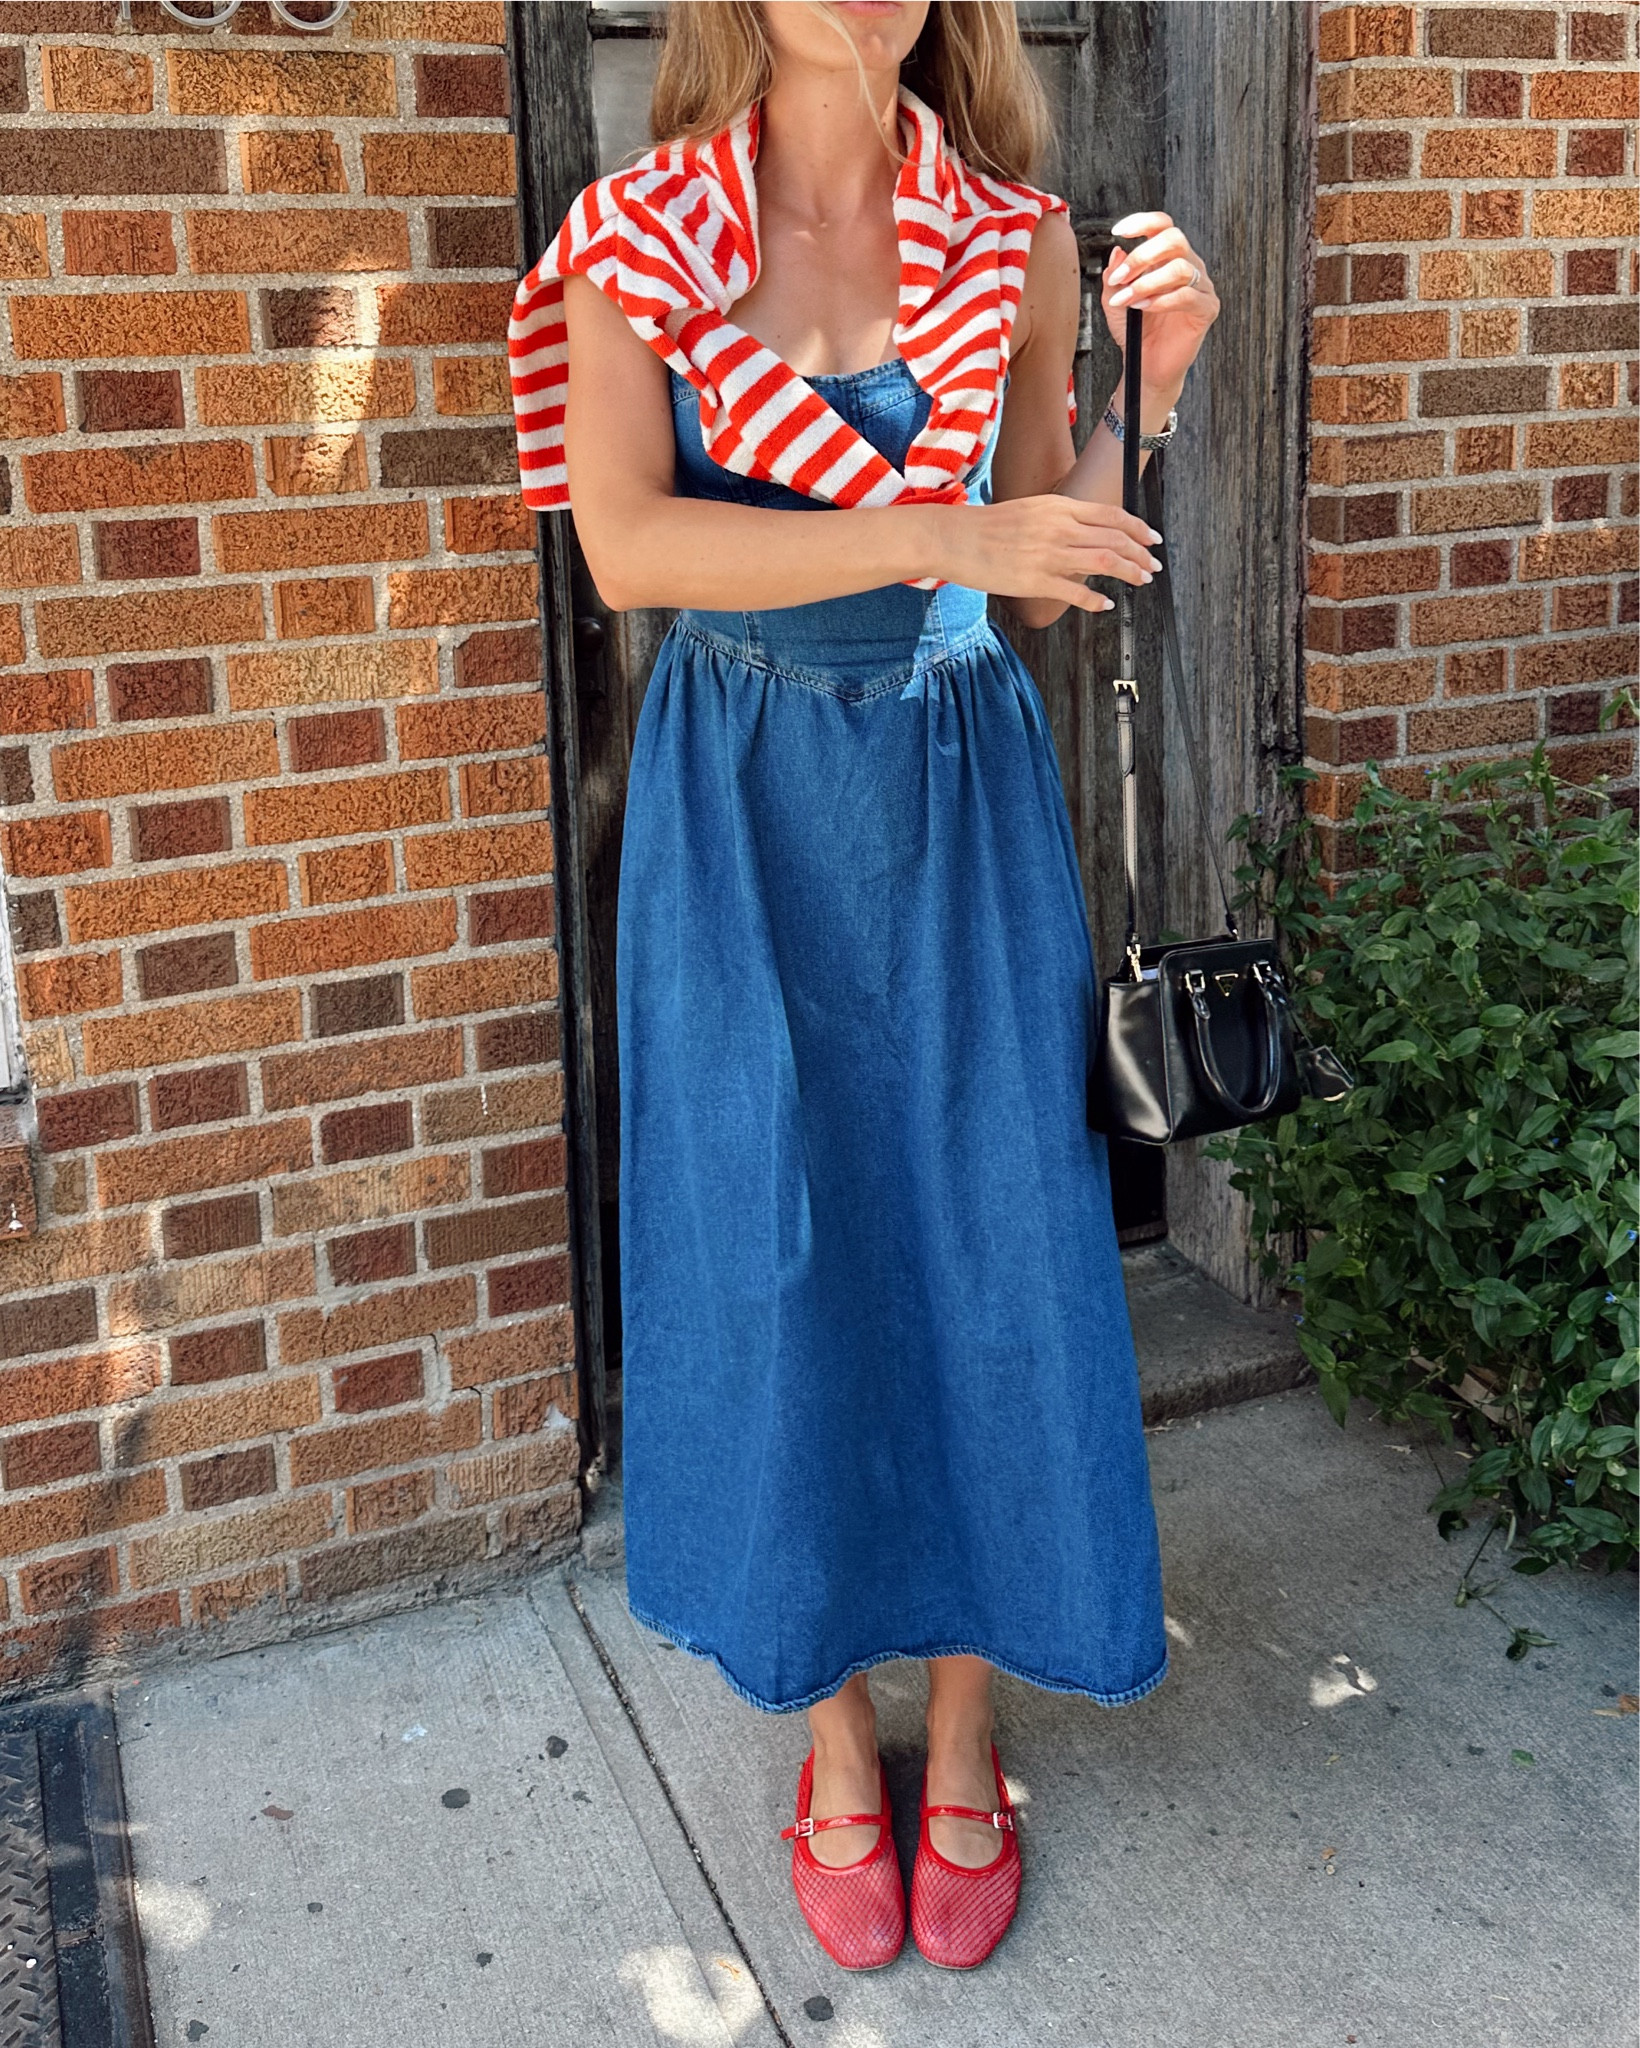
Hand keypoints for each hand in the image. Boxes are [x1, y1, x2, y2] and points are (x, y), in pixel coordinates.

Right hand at [932, 495, 1162, 613]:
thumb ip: (1061, 519)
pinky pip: (1077, 592)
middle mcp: (1060, 528)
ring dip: (1130, 572)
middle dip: (1141, 554)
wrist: (955, 538)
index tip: (1151, 539)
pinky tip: (1106, 604)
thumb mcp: (1031, 510)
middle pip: (1115, 539)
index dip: (1138, 528)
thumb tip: (1085, 532)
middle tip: (1153, 566)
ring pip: (1105, 562)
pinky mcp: (1037, 581)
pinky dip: (1097, 600)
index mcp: (1059, 507)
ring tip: (1141, 580)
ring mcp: (1050, 555)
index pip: (1112, 515)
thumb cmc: (988, 526)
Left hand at [1102, 212, 1220, 411]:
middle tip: (1120, 278)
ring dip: (1148, 282)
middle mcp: (1188, 265)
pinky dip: (1162, 301)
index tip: (1118, 231)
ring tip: (1128, 299)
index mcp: (1168, 257)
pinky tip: (1143, 309)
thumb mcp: (1114, 301)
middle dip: (1143, 255)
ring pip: (1180, 267)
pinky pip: (1188, 296)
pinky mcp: (1207, 309)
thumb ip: (1114, 277)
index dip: (1143, 222)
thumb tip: (1117, 252)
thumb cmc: (1134, 331)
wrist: (1146, 365)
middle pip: (1175, 239)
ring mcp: (1201, 286)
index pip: (1163, 225)